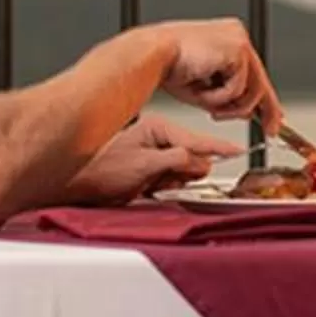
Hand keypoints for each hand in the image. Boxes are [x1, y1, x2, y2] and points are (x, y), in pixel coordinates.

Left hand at [76, 114, 242, 204]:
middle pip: (192, 155)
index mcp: (157, 128)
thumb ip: (176, 161)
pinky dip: (166, 185)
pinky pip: (171, 177)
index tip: (237, 150)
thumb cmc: (102, 171)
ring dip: (174, 180)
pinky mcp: (150, 168)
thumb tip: (200, 161)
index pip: (196, 139)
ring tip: (152, 184)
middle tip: (166, 180)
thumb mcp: (144, 166)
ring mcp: (154, 153)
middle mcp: (157, 138)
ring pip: (183, 169)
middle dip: (185, 171)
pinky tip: (150, 187)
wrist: (78, 186)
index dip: (218, 147)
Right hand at [159, 18, 280, 127]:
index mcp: (229, 39)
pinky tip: (203, 91)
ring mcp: (240, 41)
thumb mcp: (205, 88)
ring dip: (231, 107)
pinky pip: (239, 88)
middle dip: (267, 109)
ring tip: (211, 108)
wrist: (152, 54)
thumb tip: (249, 112)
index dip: (266, 97)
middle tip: (269, 129)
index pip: (254, 72)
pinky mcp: (238, 50)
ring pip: (254, 89)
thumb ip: (227, 96)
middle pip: (261, 79)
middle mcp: (237, 36)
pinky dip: (220, 98)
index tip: (273, 117)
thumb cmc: (167, 67)